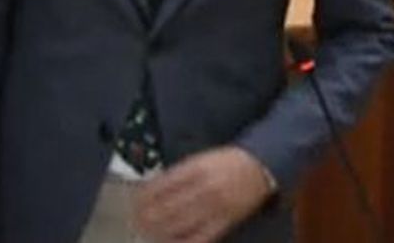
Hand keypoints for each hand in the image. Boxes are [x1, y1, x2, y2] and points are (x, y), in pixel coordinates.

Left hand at [132, 146, 273, 242]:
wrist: (259, 167)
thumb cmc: (226, 162)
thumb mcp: (200, 159)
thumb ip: (178, 174)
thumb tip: (153, 189)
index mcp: (196, 169)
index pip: (162, 185)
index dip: (145, 197)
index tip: (135, 203)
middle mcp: (204, 188)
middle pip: (168, 207)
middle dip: (149, 217)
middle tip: (136, 222)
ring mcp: (215, 207)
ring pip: (181, 223)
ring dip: (160, 230)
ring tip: (148, 233)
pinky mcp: (225, 222)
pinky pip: (200, 237)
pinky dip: (183, 242)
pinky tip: (171, 242)